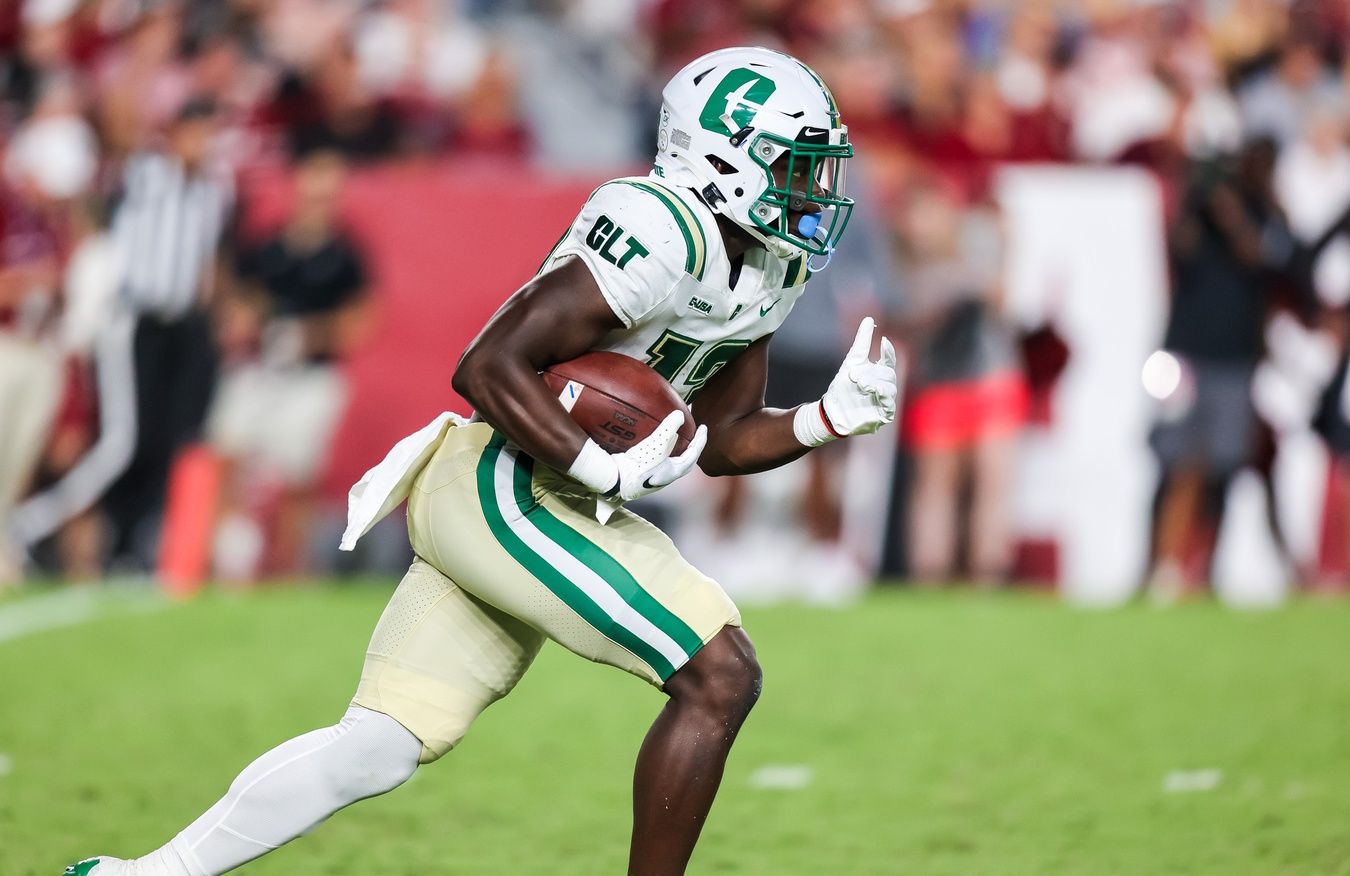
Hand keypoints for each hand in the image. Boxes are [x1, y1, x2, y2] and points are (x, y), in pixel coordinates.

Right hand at [611, 411, 707, 501]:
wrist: (616, 481)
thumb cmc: (639, 465)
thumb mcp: (657, 443)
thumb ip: (669, 427)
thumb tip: (680, 414)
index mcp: (675, 471)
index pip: (694, 453)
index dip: (700, 439)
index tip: (704, 427)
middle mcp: (666, 476)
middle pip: (685, 460)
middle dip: (690, 447)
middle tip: (692, 435)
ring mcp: (654, 476)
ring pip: (670, 461)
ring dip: (674, 449)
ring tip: (674, 436)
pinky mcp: (641, 474)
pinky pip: (657, 460)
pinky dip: (660, 450)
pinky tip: (652, 443)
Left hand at [794, 317, 898, 445]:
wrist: (832, 411)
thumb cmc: (842, 386)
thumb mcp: (852, 362)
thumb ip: (862, 341)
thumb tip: (869, 319)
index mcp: (878, 373)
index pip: (889, 360)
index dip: (889, 352)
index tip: (884, 341)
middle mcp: (884, 386)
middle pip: (888, 374)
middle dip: (873, 373)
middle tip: (855, 376)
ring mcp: (885, 401)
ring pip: (890, 388)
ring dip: (875, 384)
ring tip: (860, 384)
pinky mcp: (883, 414)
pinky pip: (889, 404)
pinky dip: (883, 397)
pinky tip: (874, 392)